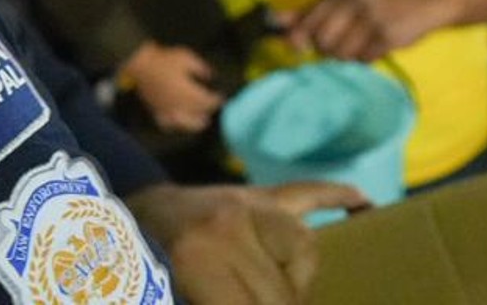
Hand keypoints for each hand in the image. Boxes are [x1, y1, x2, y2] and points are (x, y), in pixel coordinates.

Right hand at [124, 43, 223, 133]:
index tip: (221, 97)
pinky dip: (176, 126)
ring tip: (202, 121)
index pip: (208, 102)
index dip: (217, 100)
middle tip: (212, 108)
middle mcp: (180, 106)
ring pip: (185, 124)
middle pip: (199, 116)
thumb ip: (201, 68)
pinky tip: (180, 122)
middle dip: (208, 113)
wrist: (142, 65)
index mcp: (189, 93)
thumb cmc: (165, 61)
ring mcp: (168, 111)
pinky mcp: (157, 112)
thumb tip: (211, 76)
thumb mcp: (187, 58)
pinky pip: (168, 125)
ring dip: (196, 123)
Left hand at [126, 181, 369, 304]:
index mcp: (201, 259)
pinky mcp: (255, 193)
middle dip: (284, 304)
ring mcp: (247, 203)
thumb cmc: (135, 266)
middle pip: (282, 288)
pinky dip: (337, 197)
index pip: (264, 303)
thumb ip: (220, 298)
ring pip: (301, 247)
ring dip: (298, 282)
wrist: (119, 212)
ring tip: (291, 295)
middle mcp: (231, 226)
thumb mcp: (166, 295)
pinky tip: (367, 207)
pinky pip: (305, 193)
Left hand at [276, 0, 453, 62]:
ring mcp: (373, 18)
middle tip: (341, 43)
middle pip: (325, 39)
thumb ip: (313, 10)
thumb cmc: (382, 1)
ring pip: (343, 53)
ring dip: (348, 55)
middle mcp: (356, 0)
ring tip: (360, 44)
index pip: (312, 18)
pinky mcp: (388, 35)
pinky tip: (374, 47)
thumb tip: (277, 20)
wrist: (428, 1)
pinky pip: (364, 58)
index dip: (300, 36)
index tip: (297, 46)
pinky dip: (365, 58)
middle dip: (328, 48)